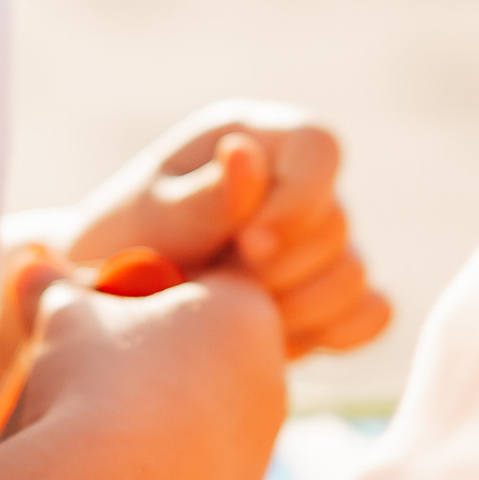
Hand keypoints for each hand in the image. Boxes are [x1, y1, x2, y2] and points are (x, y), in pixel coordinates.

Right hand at [3, 270, 290, 479]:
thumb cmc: (94, 382)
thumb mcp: (65, 315)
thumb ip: (55, 286)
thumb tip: (29, 266)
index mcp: (247, 313)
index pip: (219, 276)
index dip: (162, 283)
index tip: (118, 300)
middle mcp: (271, 380)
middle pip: (216, 349)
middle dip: (163, 352)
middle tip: (102, 365)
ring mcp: (260, 450)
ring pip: (209, 418)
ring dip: (164, 415)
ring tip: (101, 427)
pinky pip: (197, 478)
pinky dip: (161, 474)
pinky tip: (115, 478)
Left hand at [28, 102, 392, 358]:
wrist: (108, 308)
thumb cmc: (116, 247)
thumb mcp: (143, 221)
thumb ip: (198, 199)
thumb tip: (244, 154)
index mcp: (254, 139)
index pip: (320, 148)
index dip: (300, 200)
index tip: (250, 247)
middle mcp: (296, 183)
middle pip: (337, 223)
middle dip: (281, 269)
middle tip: (221, 287)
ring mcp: (319, 240)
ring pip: (353, 275)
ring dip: (298, 308)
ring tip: (235, 316)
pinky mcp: (329, 293)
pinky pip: (370, 313)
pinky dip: (336, 332)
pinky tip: (283, 339)